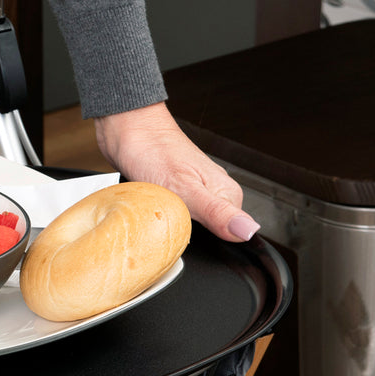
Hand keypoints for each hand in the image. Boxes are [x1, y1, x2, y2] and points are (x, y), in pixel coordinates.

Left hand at [95, 101, 258, 241]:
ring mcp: (194, 193)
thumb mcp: (187, 189)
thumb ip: (218, 213)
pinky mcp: (175, 192)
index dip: (206, 246)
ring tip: (156, 218)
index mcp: (227, 195)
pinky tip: (151, 213)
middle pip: (208, 236)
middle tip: (164, 225)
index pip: (229, 237)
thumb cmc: (153, 151)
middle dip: (185, 239)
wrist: (126, 129)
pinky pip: (172, 218)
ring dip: (170, 229)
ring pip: (187, 228)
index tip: (184, 237)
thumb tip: (248, 231)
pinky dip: (160, 220)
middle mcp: (214, 194)